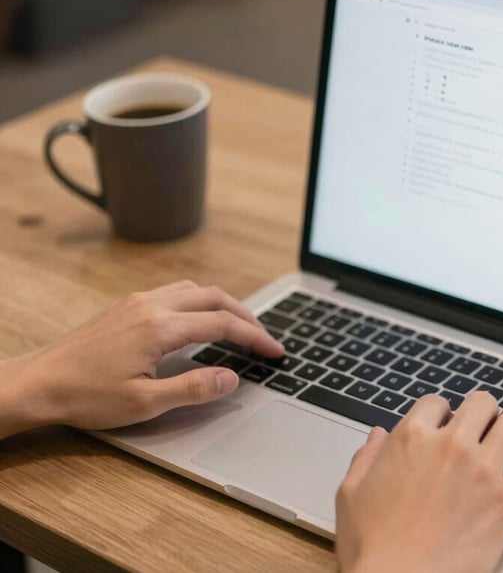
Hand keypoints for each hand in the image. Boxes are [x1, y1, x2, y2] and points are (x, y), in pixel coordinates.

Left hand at [0, 280, 282, 437]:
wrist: (36, 384)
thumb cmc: (84, 396)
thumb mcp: (144, 403)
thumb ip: (193, 388)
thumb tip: (231, 377)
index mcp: (160, 328)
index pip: (222, 324)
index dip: (255, 337)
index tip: (275, 351)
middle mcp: (151, 306)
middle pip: (214, 297)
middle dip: (245, 315)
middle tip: (263, 337)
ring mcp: (136, 302)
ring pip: (194, 289)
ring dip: (222, 304)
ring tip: (237, 326)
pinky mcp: (125, 306)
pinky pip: (174, 292)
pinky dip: (199, 301)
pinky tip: (197, 320)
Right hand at [335, 392, 502, 572]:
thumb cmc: (372, 548)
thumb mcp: (351, 494)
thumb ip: (366, 457)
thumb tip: (378, 435)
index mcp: (412, 438)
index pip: (437, 402)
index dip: (441, 414)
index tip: (443, 427)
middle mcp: (451, 446)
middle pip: (482, 402)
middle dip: (481, 413)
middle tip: (481, 429)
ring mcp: (483, 472)